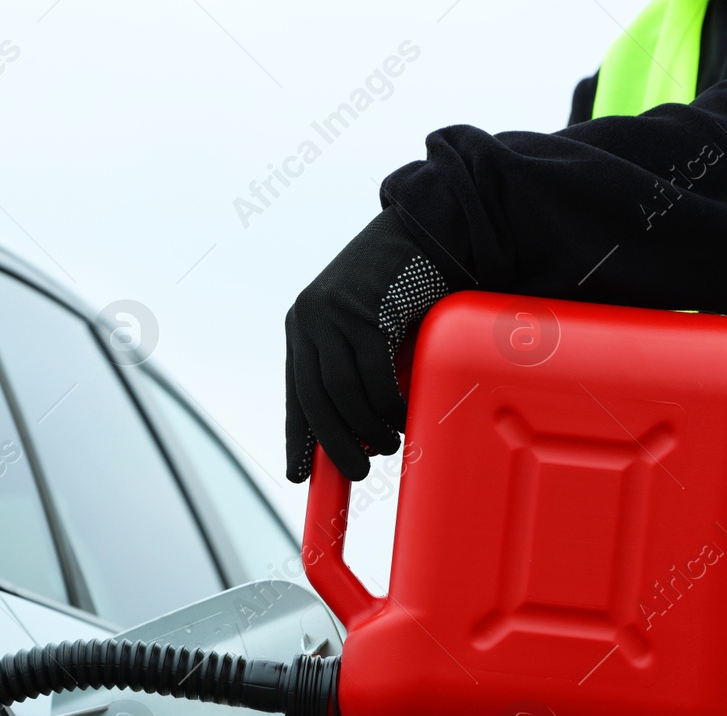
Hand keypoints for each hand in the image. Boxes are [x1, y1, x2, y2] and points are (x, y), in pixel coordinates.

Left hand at [285, 207, 448, 481]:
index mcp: (304, 324)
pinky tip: (403, 417)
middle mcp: (310, 318)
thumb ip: (353, 364)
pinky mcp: (364, 313)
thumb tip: (356, 429)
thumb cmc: (404, 285)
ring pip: (343, 393)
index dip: (298, 437)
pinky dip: (389, 406)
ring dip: (369, 427)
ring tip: (390, 443)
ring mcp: (335, 314)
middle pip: (315, 398)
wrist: (429, 231)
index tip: (298, 474)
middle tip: (358, 471)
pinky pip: (373, 377)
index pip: (296, 392)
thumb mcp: (367, 326)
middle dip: (335, 443)